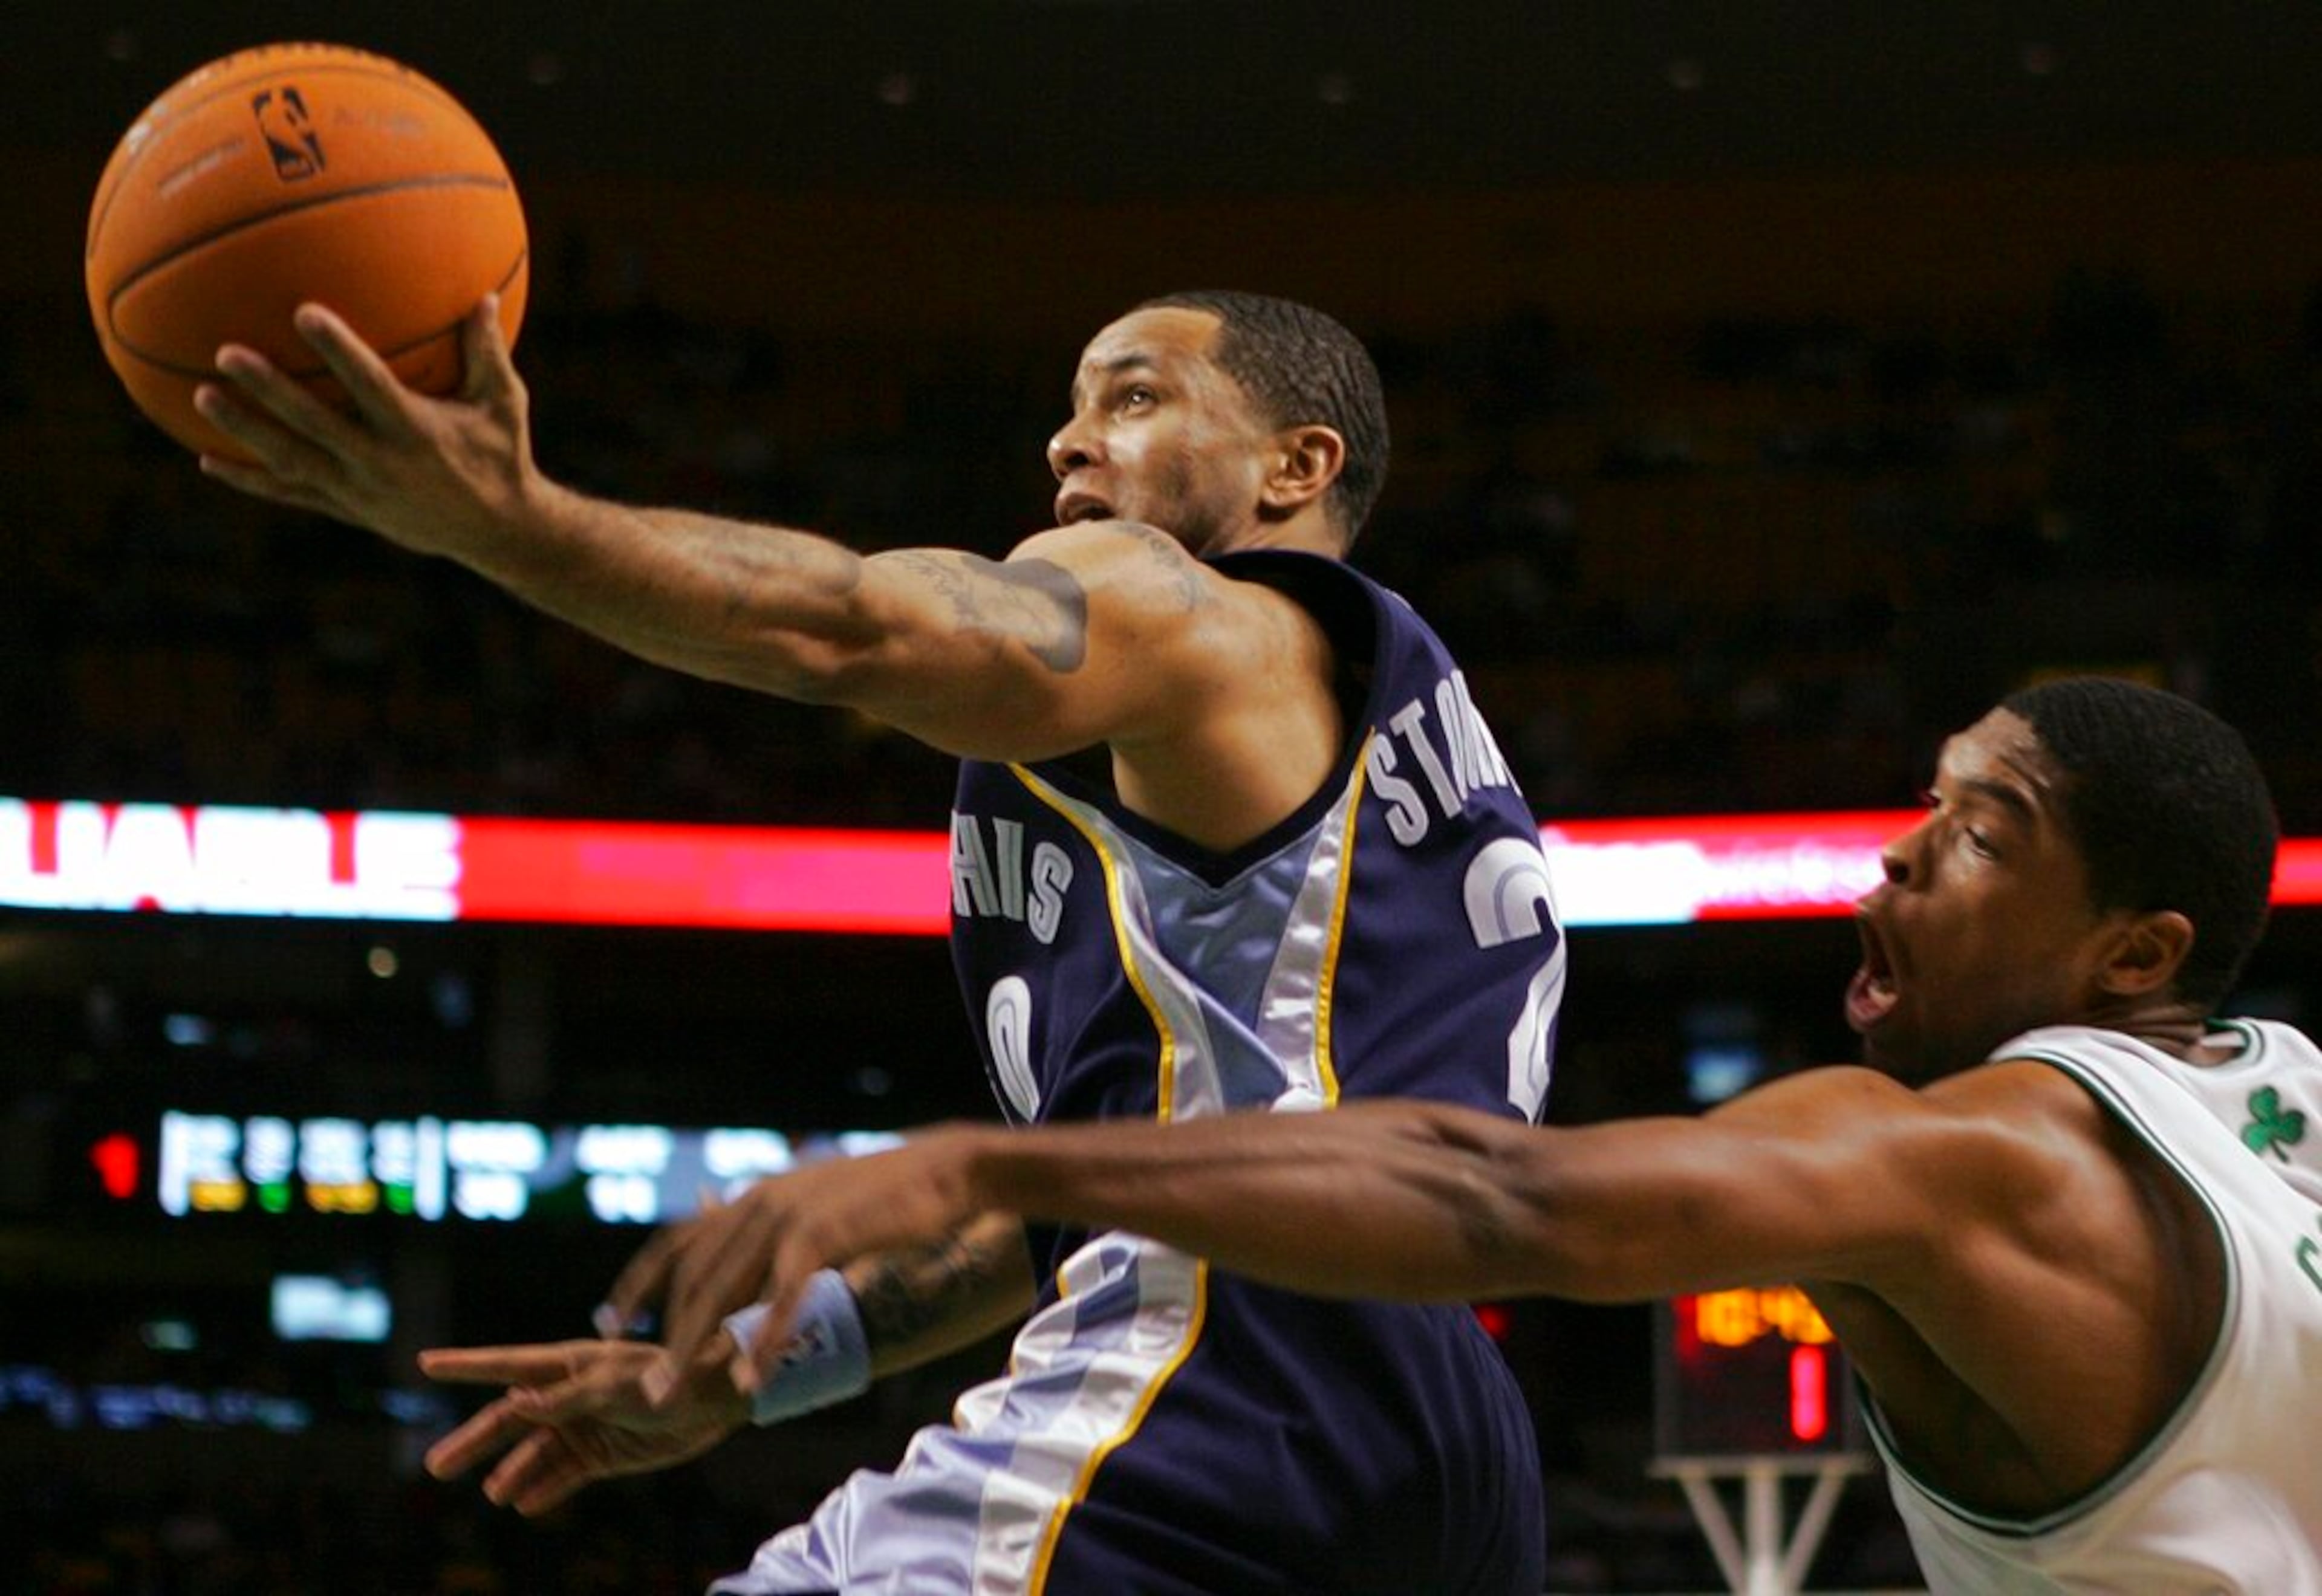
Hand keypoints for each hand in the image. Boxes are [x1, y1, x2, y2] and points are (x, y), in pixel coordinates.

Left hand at [192, 298, 539, 557]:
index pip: (370, 385)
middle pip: (314, 424)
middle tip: (227, 354)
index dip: (338, 350)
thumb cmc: (502, 455)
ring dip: (245, 431)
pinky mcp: (348, 510)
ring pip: (292, 460)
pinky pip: (292, 493)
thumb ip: (487, 352)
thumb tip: (484, 296)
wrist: (498, 531)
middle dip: (270, 390)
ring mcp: (359, 491)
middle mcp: (382, 463)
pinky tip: (208, 459)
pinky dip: (251, 479)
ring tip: (200, 397)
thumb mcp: (504, 404)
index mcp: (418, 431)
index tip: (304, 311)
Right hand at [417, 1336, 747, 1514]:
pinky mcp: (601, 1455)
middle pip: (509, 1420)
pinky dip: (545, 1490)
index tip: (426, 1362)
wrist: (715, 1402)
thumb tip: (516, 1402)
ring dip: (511, 1472)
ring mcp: (582, 1426)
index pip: (507, 1365)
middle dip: (474, 1441)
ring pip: (533, 1453)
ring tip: (495, 1494)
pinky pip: (563, 1476)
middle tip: (436, 1467)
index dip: (466, 1365)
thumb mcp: (614, 1385)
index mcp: (568, 1364)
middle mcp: (568, 1395)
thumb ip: (565, 1397)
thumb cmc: (667, 1377)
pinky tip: (525, 1505)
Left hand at [604, 1127, 989, 1396]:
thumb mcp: (818, 1208)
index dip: (638, 1283)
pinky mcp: (822, 1231)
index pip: (677, 1241)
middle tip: (647, 1388)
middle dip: (664, 1335)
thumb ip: (779, 1236)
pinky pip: (780, 1296)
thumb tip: (752, 1278)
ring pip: (725, 1289)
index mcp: (754, 1195)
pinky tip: (750, 1377)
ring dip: (695, 1347)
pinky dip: (761, 1339)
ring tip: (673, 1393)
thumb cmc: (888, 1196)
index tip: (608, 1321)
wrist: (946, 1171)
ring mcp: (789, 1213)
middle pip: (694, 1277)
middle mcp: (760, 1200)